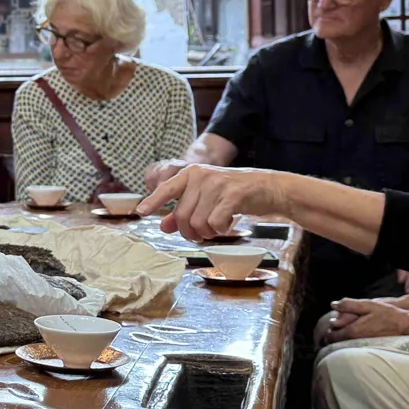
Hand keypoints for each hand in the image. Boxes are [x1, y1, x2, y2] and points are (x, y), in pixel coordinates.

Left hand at [136, 164, 284, 241]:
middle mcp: (201, 176)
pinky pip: (215, 223)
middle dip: (190, 232)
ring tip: (217, 227)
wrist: (269, 188)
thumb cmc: (234, 194)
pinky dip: (221, 230)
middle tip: (202, 235)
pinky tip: (228, 224)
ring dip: (207, 233)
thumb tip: (163, 226)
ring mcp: (216, 184)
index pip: (166, 188)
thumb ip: (184, 211)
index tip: (140, 212)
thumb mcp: (206, 198)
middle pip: (182, 216)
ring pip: (198, 222)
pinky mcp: (232, 195)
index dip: (153, 201)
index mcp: (191, 173)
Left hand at [325, 298, 408, 342]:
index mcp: (354, 331)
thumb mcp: (367, 305)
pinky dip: (352, 342)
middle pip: (338, 342)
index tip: (324, 331)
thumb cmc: (387, 314)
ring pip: (347, 345)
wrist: (407, 325)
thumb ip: (348, 305)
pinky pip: (356, 345)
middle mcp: (358, 341)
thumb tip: (333, 305)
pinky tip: (354, 336)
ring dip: (342, 340)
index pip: (333, 336)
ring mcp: (365, 345)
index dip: (326, 334)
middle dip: (332, 338)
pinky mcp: (371, 346)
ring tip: (340, 334)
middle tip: (329, 334)